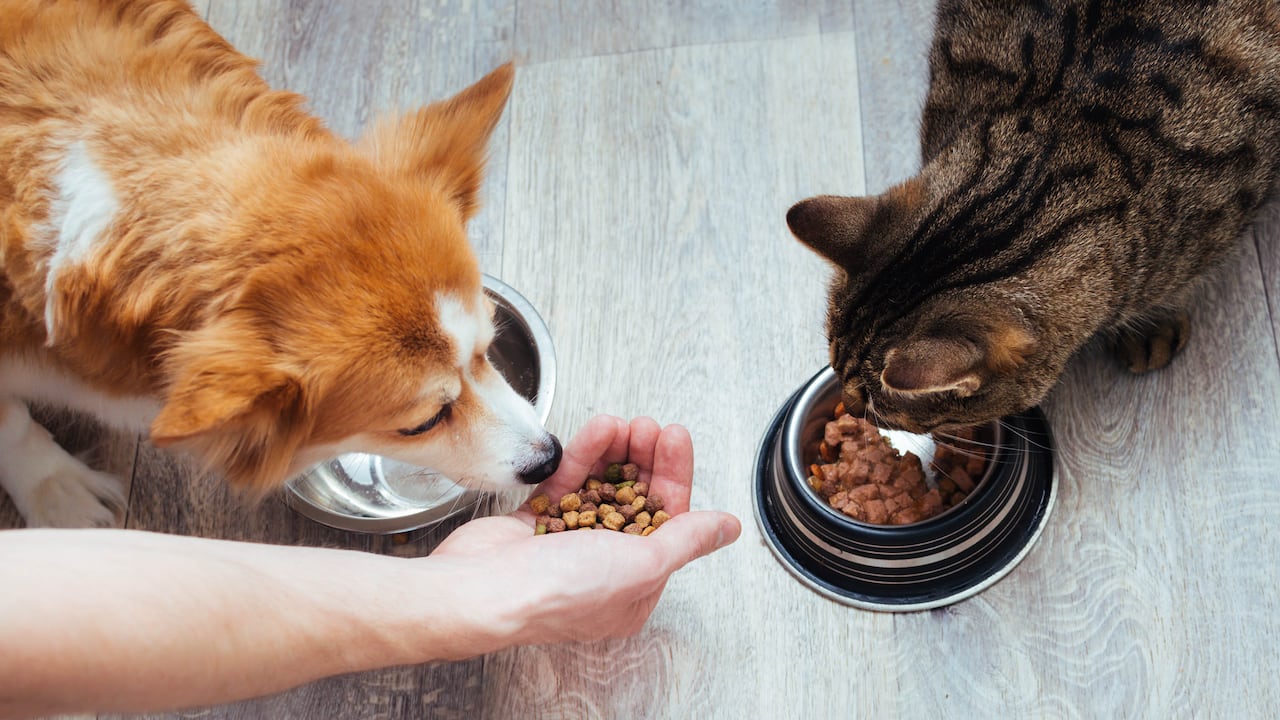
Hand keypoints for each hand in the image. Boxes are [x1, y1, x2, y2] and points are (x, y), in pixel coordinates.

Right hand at [430, 415, 740, 650]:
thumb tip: (728, 527)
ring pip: (601, 486)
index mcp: (634, 588)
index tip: (674, 438)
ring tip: (624, 423)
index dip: (673, 476)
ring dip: (616, 452)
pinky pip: (567, 483)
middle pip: (635, 500)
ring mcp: (567, 544)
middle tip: (649, 426)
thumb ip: (687, 539)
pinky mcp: (536, 523)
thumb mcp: (642, 565)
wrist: (482, 590)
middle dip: (645, 459)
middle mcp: (603, 567)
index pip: (667, 521)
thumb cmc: (559, 591)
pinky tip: (598, 429)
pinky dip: (584, 456)